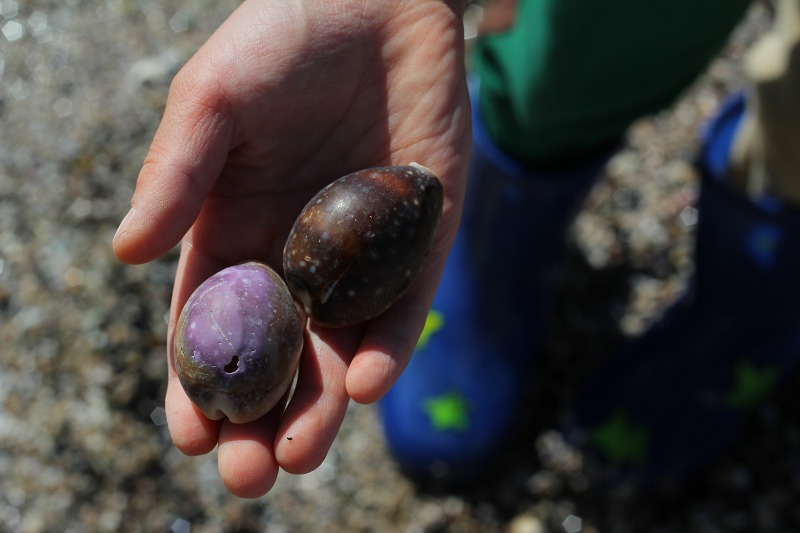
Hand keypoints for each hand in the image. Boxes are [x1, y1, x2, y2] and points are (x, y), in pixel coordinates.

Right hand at [113, 0, 469, 497]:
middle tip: (251, 475)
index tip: (192, 436)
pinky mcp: (419, 243)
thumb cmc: (284, 39)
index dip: (199, 385)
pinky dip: (387, 346)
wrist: (379, 2)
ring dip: (323, 406)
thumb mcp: (214, 100)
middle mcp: (295, 258)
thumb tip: (126, 253)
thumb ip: (176, 174)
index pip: (213, 328)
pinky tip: (366, 380)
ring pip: (339, 349)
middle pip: (276, 358)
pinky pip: (402, 307)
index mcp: (234, 234)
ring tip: (301, 451)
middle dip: (262, 419)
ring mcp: (360, 256)